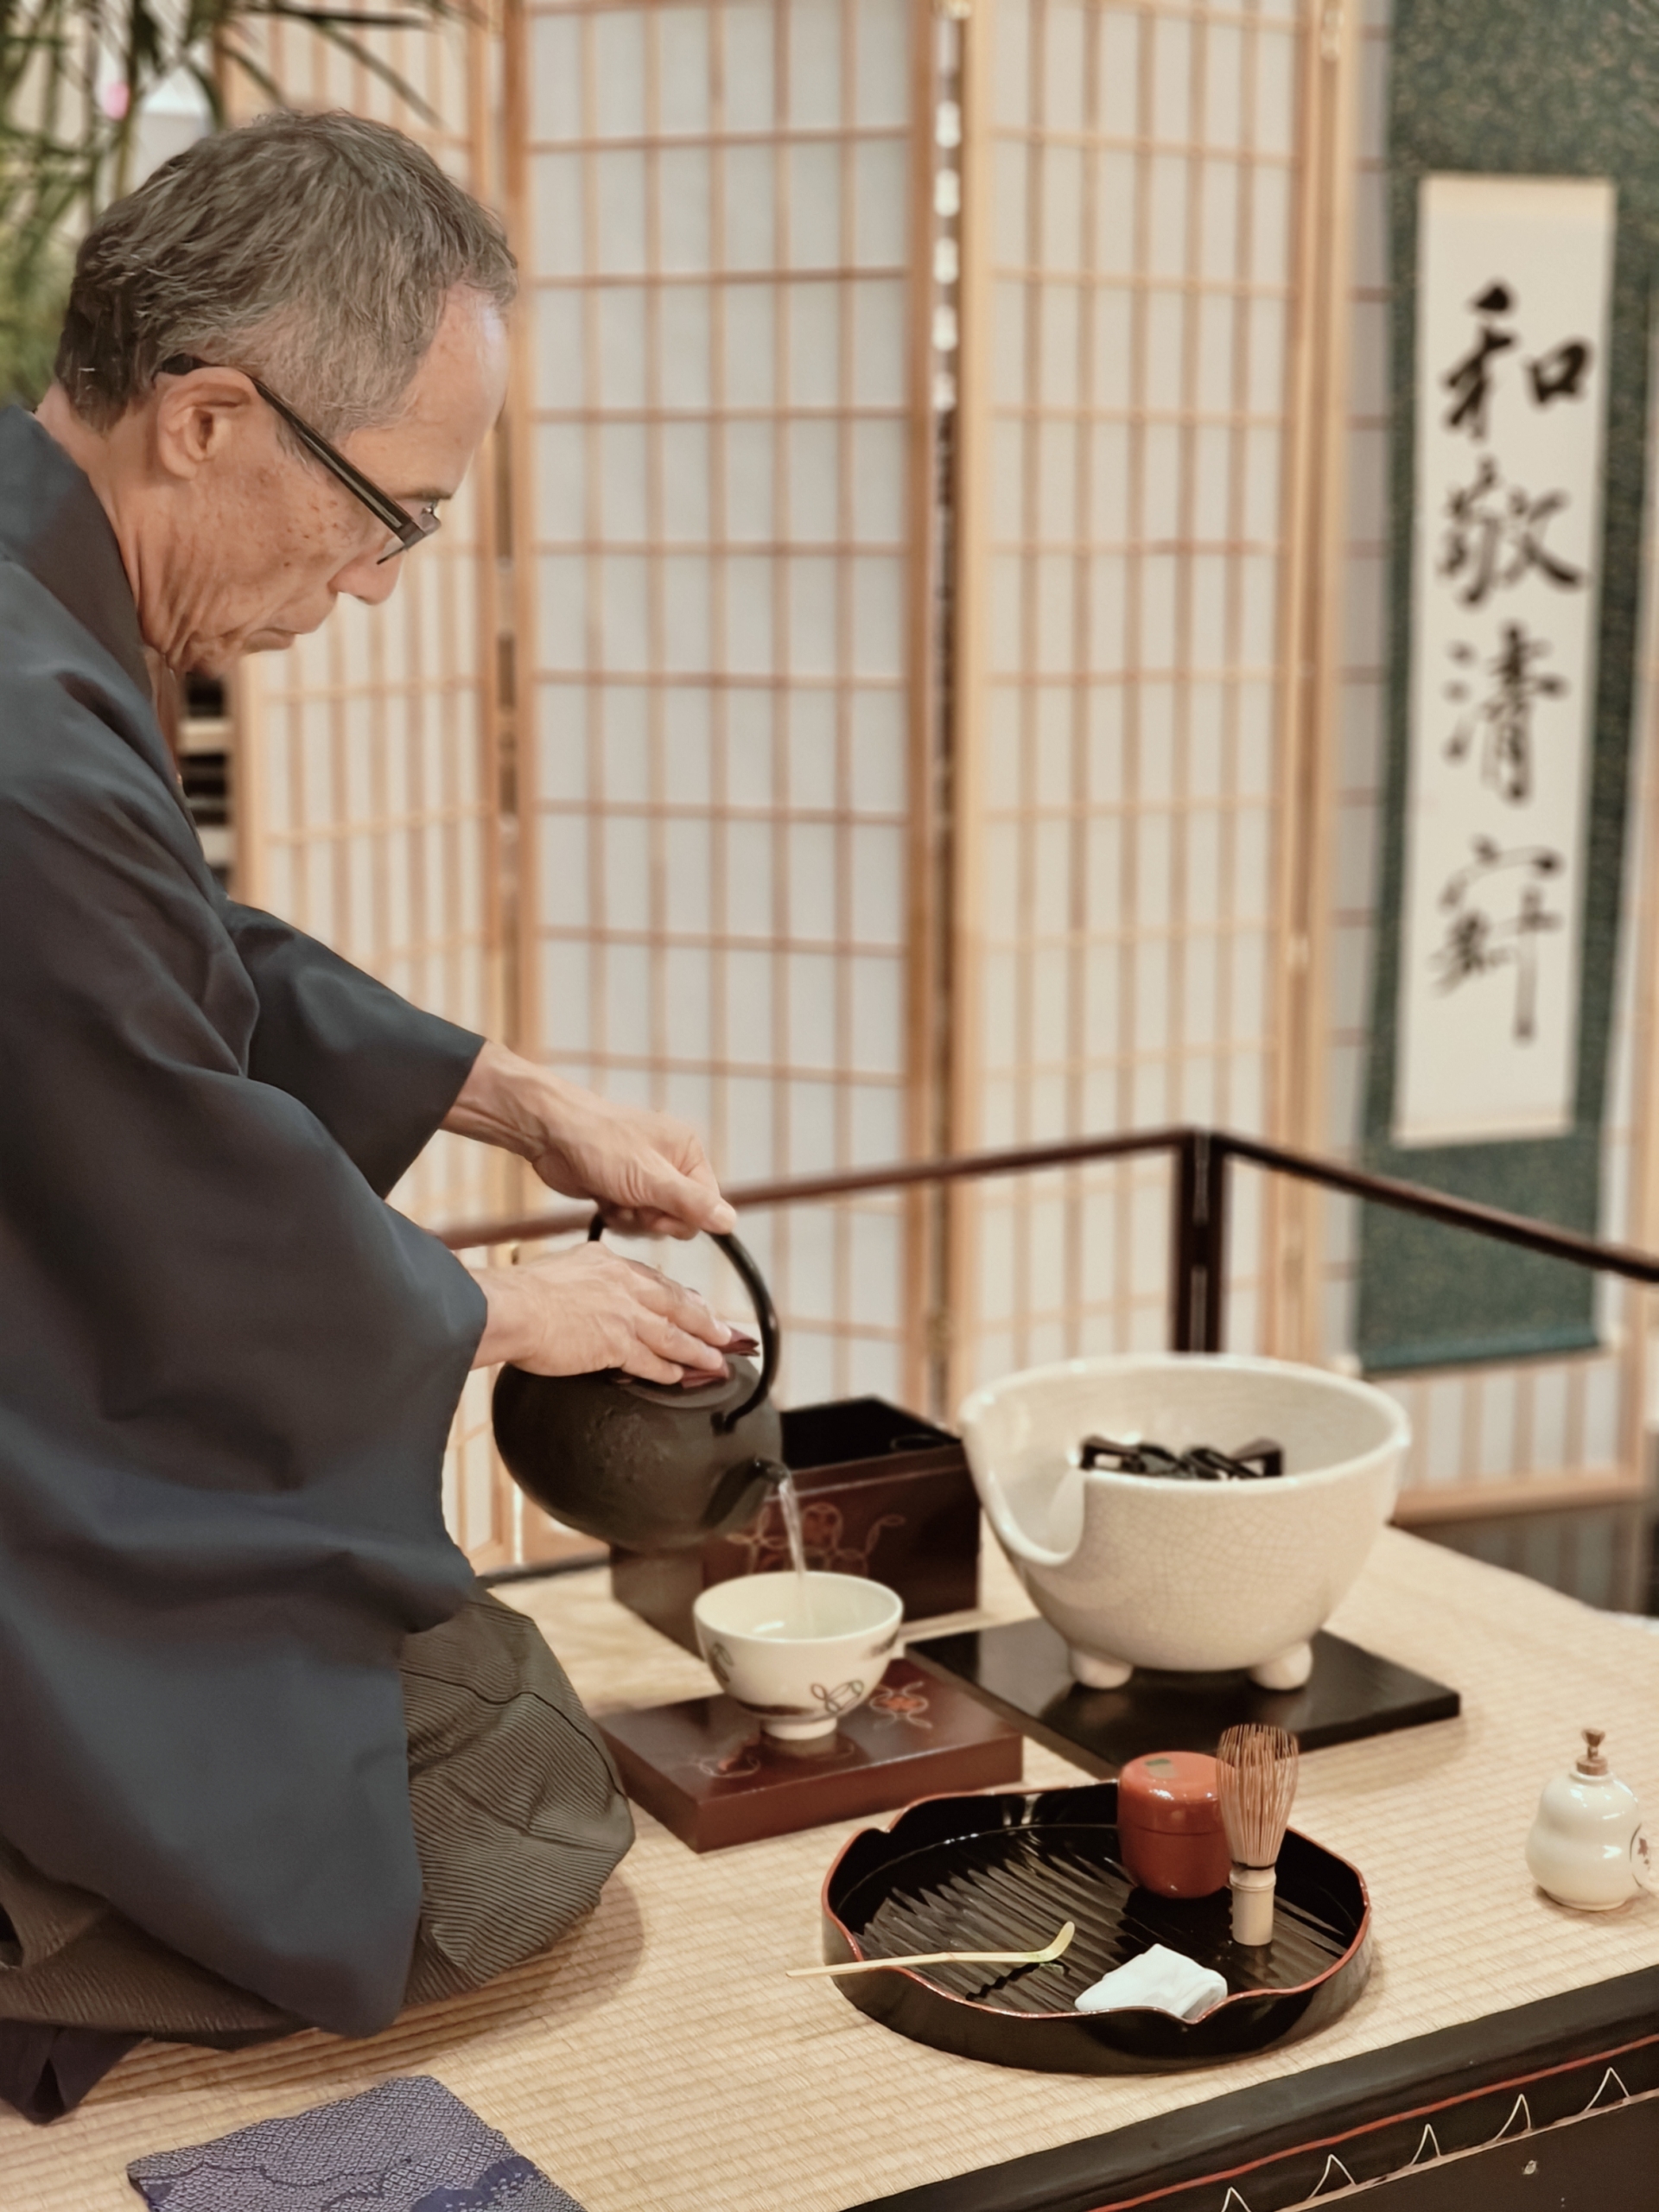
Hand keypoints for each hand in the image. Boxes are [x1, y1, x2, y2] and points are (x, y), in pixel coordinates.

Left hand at [444, 1043, 733, 1239]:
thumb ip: (691, 1203)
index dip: (683, 1219)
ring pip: (655, 1222)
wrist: (549, 1135)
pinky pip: (633, 1219)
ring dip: (632, 1220)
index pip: (708, 1204)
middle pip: (681, 1217)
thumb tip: (730, 1222)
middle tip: (631, 1203)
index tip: (656, 1214)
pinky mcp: (622, 1189)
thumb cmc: (599, 1144)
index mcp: (687, 1152)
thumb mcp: (650, 1178)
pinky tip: (603, 1201)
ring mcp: (645, 1177)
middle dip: (654, 1220)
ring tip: (613, 1198)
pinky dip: (618, 1217)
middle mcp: (671, 1163)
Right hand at [472, 1244, 741, 1381]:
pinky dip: (669, 1370)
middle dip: (705, 1322)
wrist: (510, 1308)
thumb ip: (583, 1278)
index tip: (697, 1307)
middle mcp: (623, 1285)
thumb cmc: (521, 1293)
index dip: (680, 1297)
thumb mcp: (561, 1268)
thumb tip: (586, 1291)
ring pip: (673, 1334)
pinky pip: (651, 1360)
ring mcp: (623, 1314)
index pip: (655, 1281)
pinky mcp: (616, 1343)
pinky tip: (680, 1377)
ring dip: (698, 1350)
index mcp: (609, 1263)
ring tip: (716, 1363)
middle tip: (725, 1334)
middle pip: (677, 1305)